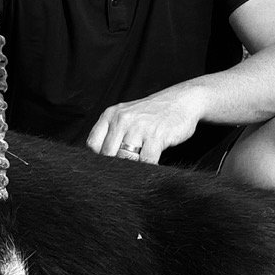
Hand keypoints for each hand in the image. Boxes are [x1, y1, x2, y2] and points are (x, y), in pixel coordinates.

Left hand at [86, 88, 204, 163]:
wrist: (181, 100)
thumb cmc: (152, 114)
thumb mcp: (126, 117)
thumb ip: (112, 134)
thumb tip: (102, 161)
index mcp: (110, 115)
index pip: (93, 144)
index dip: (99, 159)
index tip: (107, 166)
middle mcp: (122, 119)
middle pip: (108, 154)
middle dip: (115, 166)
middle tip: (123, 173)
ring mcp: (139, 127)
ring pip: (125, 159)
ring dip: (131, 168)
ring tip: (136, 171)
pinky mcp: (156, 136)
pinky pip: (146, 161)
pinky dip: (147, 168)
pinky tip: (150, 167)